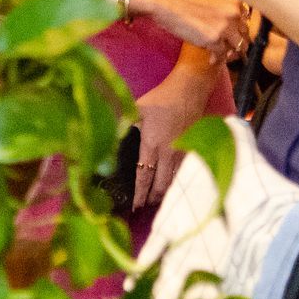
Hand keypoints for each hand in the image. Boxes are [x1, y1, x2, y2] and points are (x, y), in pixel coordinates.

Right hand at [131, 0, 249, 64]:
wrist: (165, 1)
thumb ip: (222, 10)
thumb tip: (227, 27)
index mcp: (234, 0)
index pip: (246, 20)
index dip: (239, 31)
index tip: (232, 37)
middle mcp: (234, 12)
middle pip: (245, 35)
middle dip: (235, 43)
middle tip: (227, 50)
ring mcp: (225, 26)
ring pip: (237, 47)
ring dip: (228, 52)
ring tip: (218, 55)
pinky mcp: (214, 39)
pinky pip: (222, 54)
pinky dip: (216, 58)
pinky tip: (210, 59)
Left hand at [133, 67, 214, 210]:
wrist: (189, 91)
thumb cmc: (160, 100)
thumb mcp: (137, 110)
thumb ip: (123, 126)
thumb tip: (106, 141)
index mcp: (152, 144)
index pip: (144, 176)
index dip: (138, 194)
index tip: (133, 206)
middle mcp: (169, 153)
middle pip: (161, 186)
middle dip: (151, 199)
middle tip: (141, 207)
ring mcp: (182, 154)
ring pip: (173, 182)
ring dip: (163, 194)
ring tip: (152, 200)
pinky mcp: (192, 152)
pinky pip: (183, 174)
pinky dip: (174, 183)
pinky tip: (167, 186)